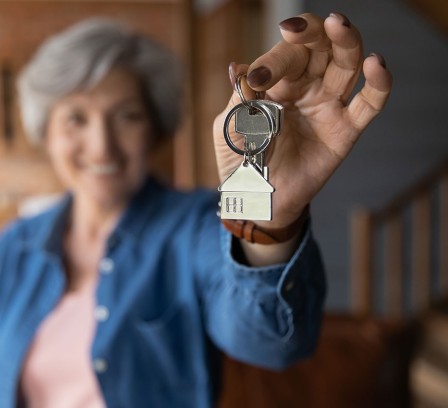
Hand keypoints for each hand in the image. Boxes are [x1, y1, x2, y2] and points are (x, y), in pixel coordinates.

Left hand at [213, 12, 392, 230]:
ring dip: (345, 42)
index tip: (257, 78)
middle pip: (318, 48)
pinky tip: (376, 64)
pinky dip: (378, 83)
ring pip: (346, 64)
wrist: (256, 199)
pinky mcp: (346, 130)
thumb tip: (239, 69)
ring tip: (337, 24)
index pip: (282, 56)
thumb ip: (237, 100)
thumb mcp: (228, 129)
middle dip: (311, 32)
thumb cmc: (240, 160)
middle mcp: (306, 87)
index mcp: (276, 82)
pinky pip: (369, 103)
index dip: (271, 61)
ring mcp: (328, 106)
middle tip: (296, 30)